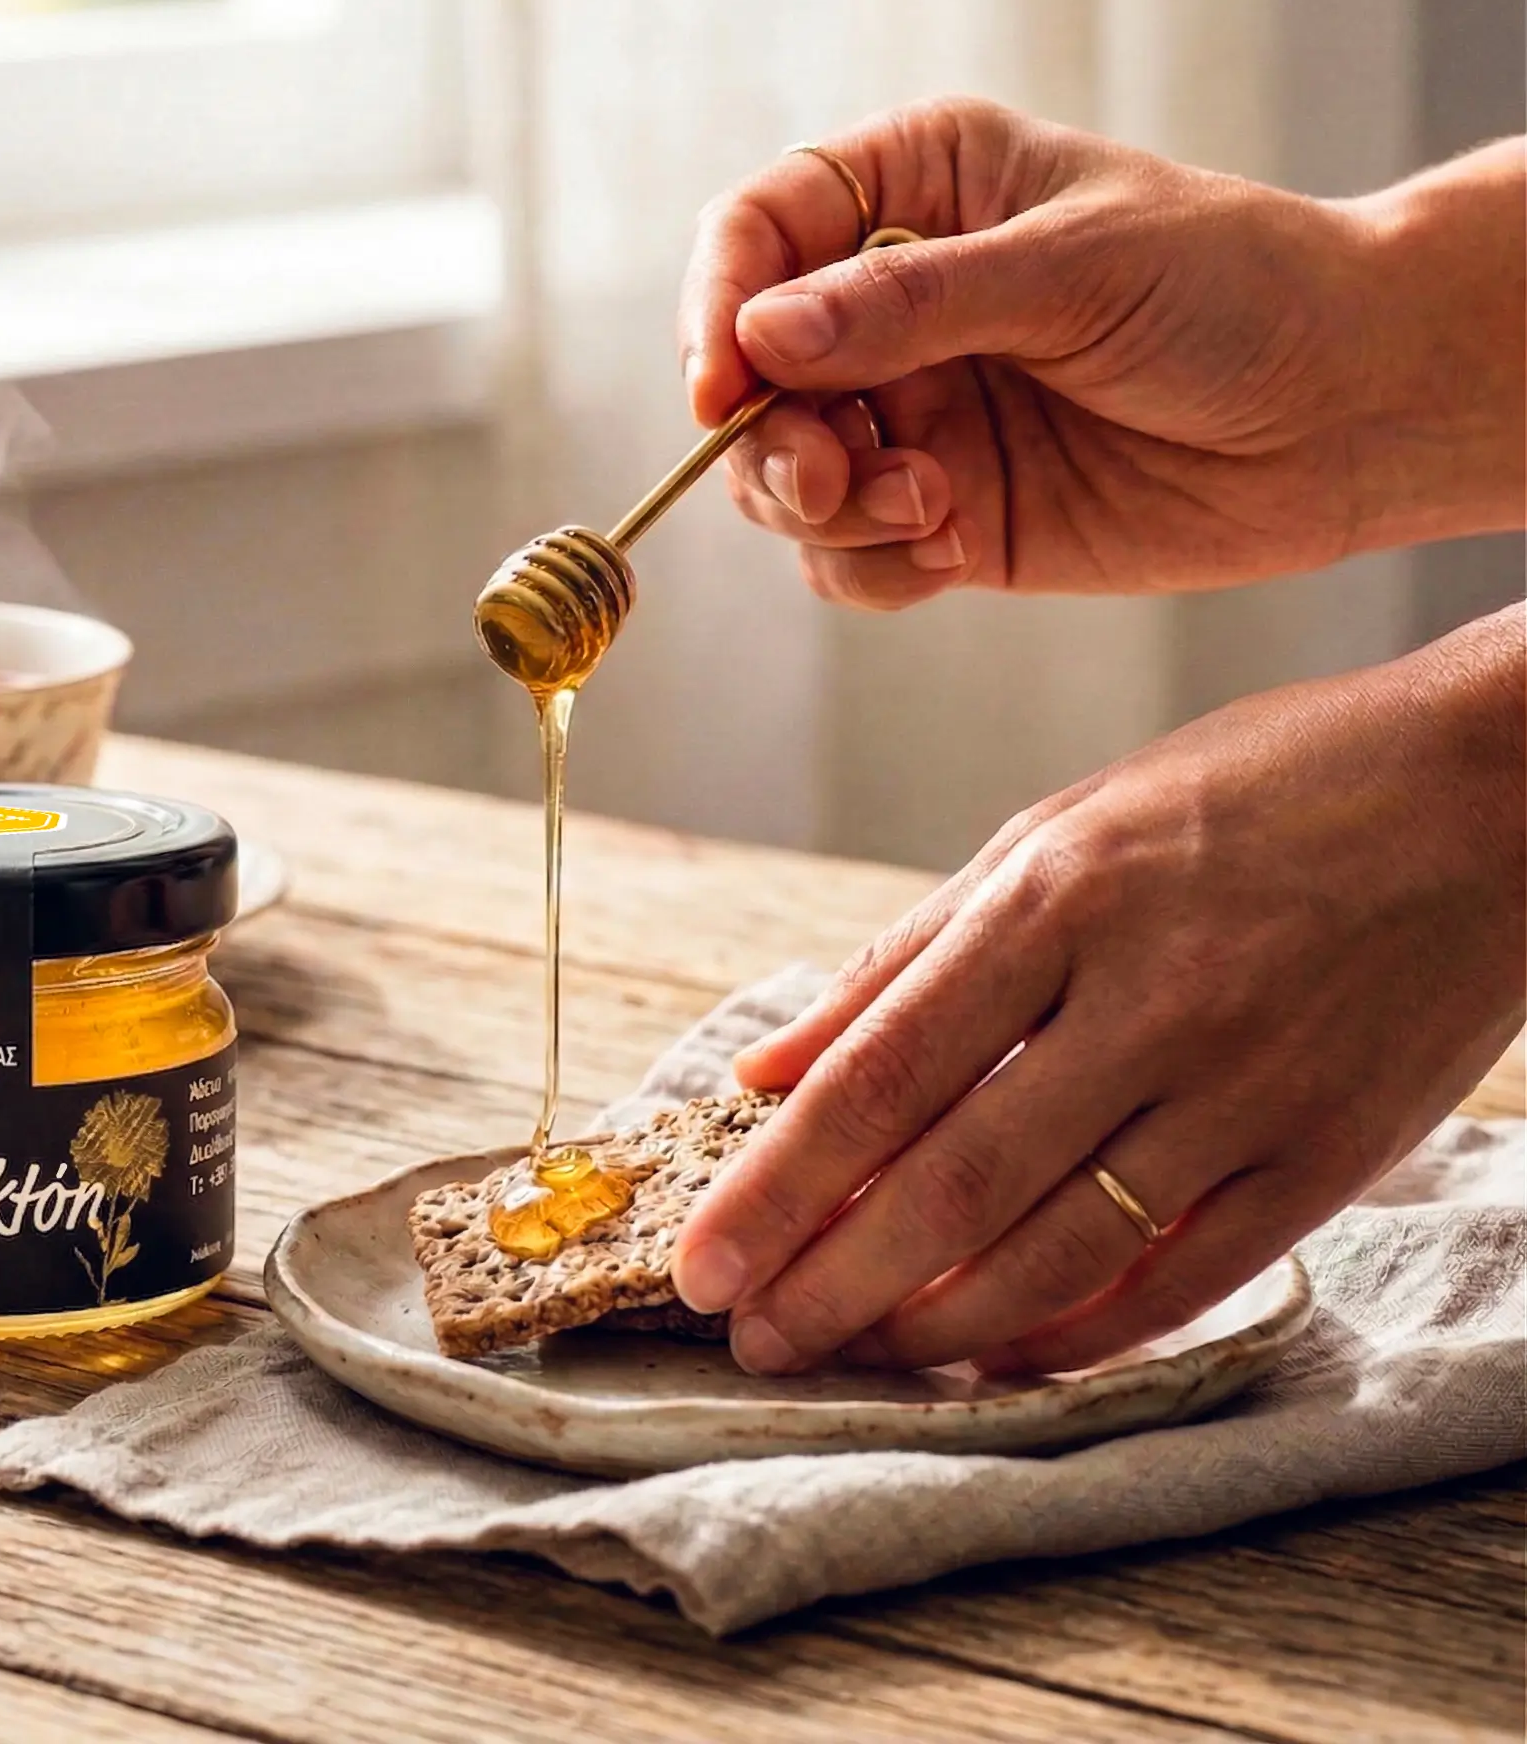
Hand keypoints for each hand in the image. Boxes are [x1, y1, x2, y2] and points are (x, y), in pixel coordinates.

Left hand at [671, 606, 1524, 1373]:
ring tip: (847, 1355)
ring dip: (936, 1323)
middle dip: (832, 1278)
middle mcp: (1147, 998)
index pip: (881, 1075)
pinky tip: (996, 1358)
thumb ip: (904, 959)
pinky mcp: (1328, 1154)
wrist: (1493, 789)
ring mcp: (1247, 1085)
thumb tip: (766, 1071)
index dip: (777, 1185)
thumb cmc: (1249, 792)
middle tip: (748, 1337)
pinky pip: (1184, 1276)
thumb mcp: (1055, 831)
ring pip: (1061, 1245)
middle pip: (954, 1180)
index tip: (700, 1261)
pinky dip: (1079, 1331)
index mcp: (1057, 900)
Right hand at [677, 99, 1525, 609]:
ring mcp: (914, 415)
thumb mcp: (1077, 267)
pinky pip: (844, 559)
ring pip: (782, 478)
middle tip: (832, 476)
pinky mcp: (942, 515)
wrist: (1353, 412)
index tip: (725, 386)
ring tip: (924, 510)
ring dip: (825, 511)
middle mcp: (895, 307)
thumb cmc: (1241, 291)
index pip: (760, 233)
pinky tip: (951, 546)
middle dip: (770, 440)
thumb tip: (762, 338)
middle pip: (749, 378)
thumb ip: (914, 303)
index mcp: (920, 193)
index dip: (720, 308)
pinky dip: (871, 567)